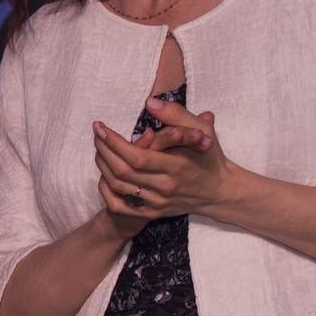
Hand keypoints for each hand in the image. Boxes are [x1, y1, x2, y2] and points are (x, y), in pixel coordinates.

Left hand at [92, 98, 233, 224]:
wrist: (218, 192)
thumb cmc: (209, 156)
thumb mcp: (201, 130)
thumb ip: (176, 115)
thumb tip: (150, 102)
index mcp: (177, 166)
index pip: (137, 156)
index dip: (114, 142)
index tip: (101, 127)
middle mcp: (165, 187)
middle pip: (123, 171)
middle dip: (104, 150)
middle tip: (97, 134)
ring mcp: (157, 202)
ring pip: (118, 187)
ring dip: (103, 167)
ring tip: (100, 149)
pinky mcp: (153, 213)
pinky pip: (121, 205)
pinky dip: (107, 191)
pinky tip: (104, 175)